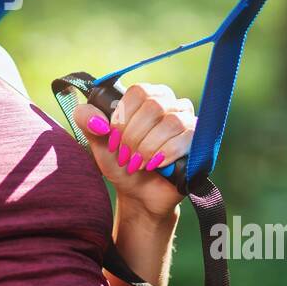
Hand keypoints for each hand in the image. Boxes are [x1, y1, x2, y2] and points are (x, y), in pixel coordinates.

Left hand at [72, 82, 194, 219]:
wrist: (138, 194)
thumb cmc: (120, 162)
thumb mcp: (97, 141)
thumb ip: (87, 121)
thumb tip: (96, 119)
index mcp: (146, 96)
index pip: (138, 91)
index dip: (123, 117)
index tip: (113, 139)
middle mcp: (170, 102)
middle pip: (154, 105)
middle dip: (134, 136)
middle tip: (126, 156)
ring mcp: (187, 120)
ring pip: (171, 122)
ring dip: (149, 147)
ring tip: (139, 163)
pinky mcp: (199, 141)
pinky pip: (187, 138)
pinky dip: (166, 153)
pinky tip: (155, 165)